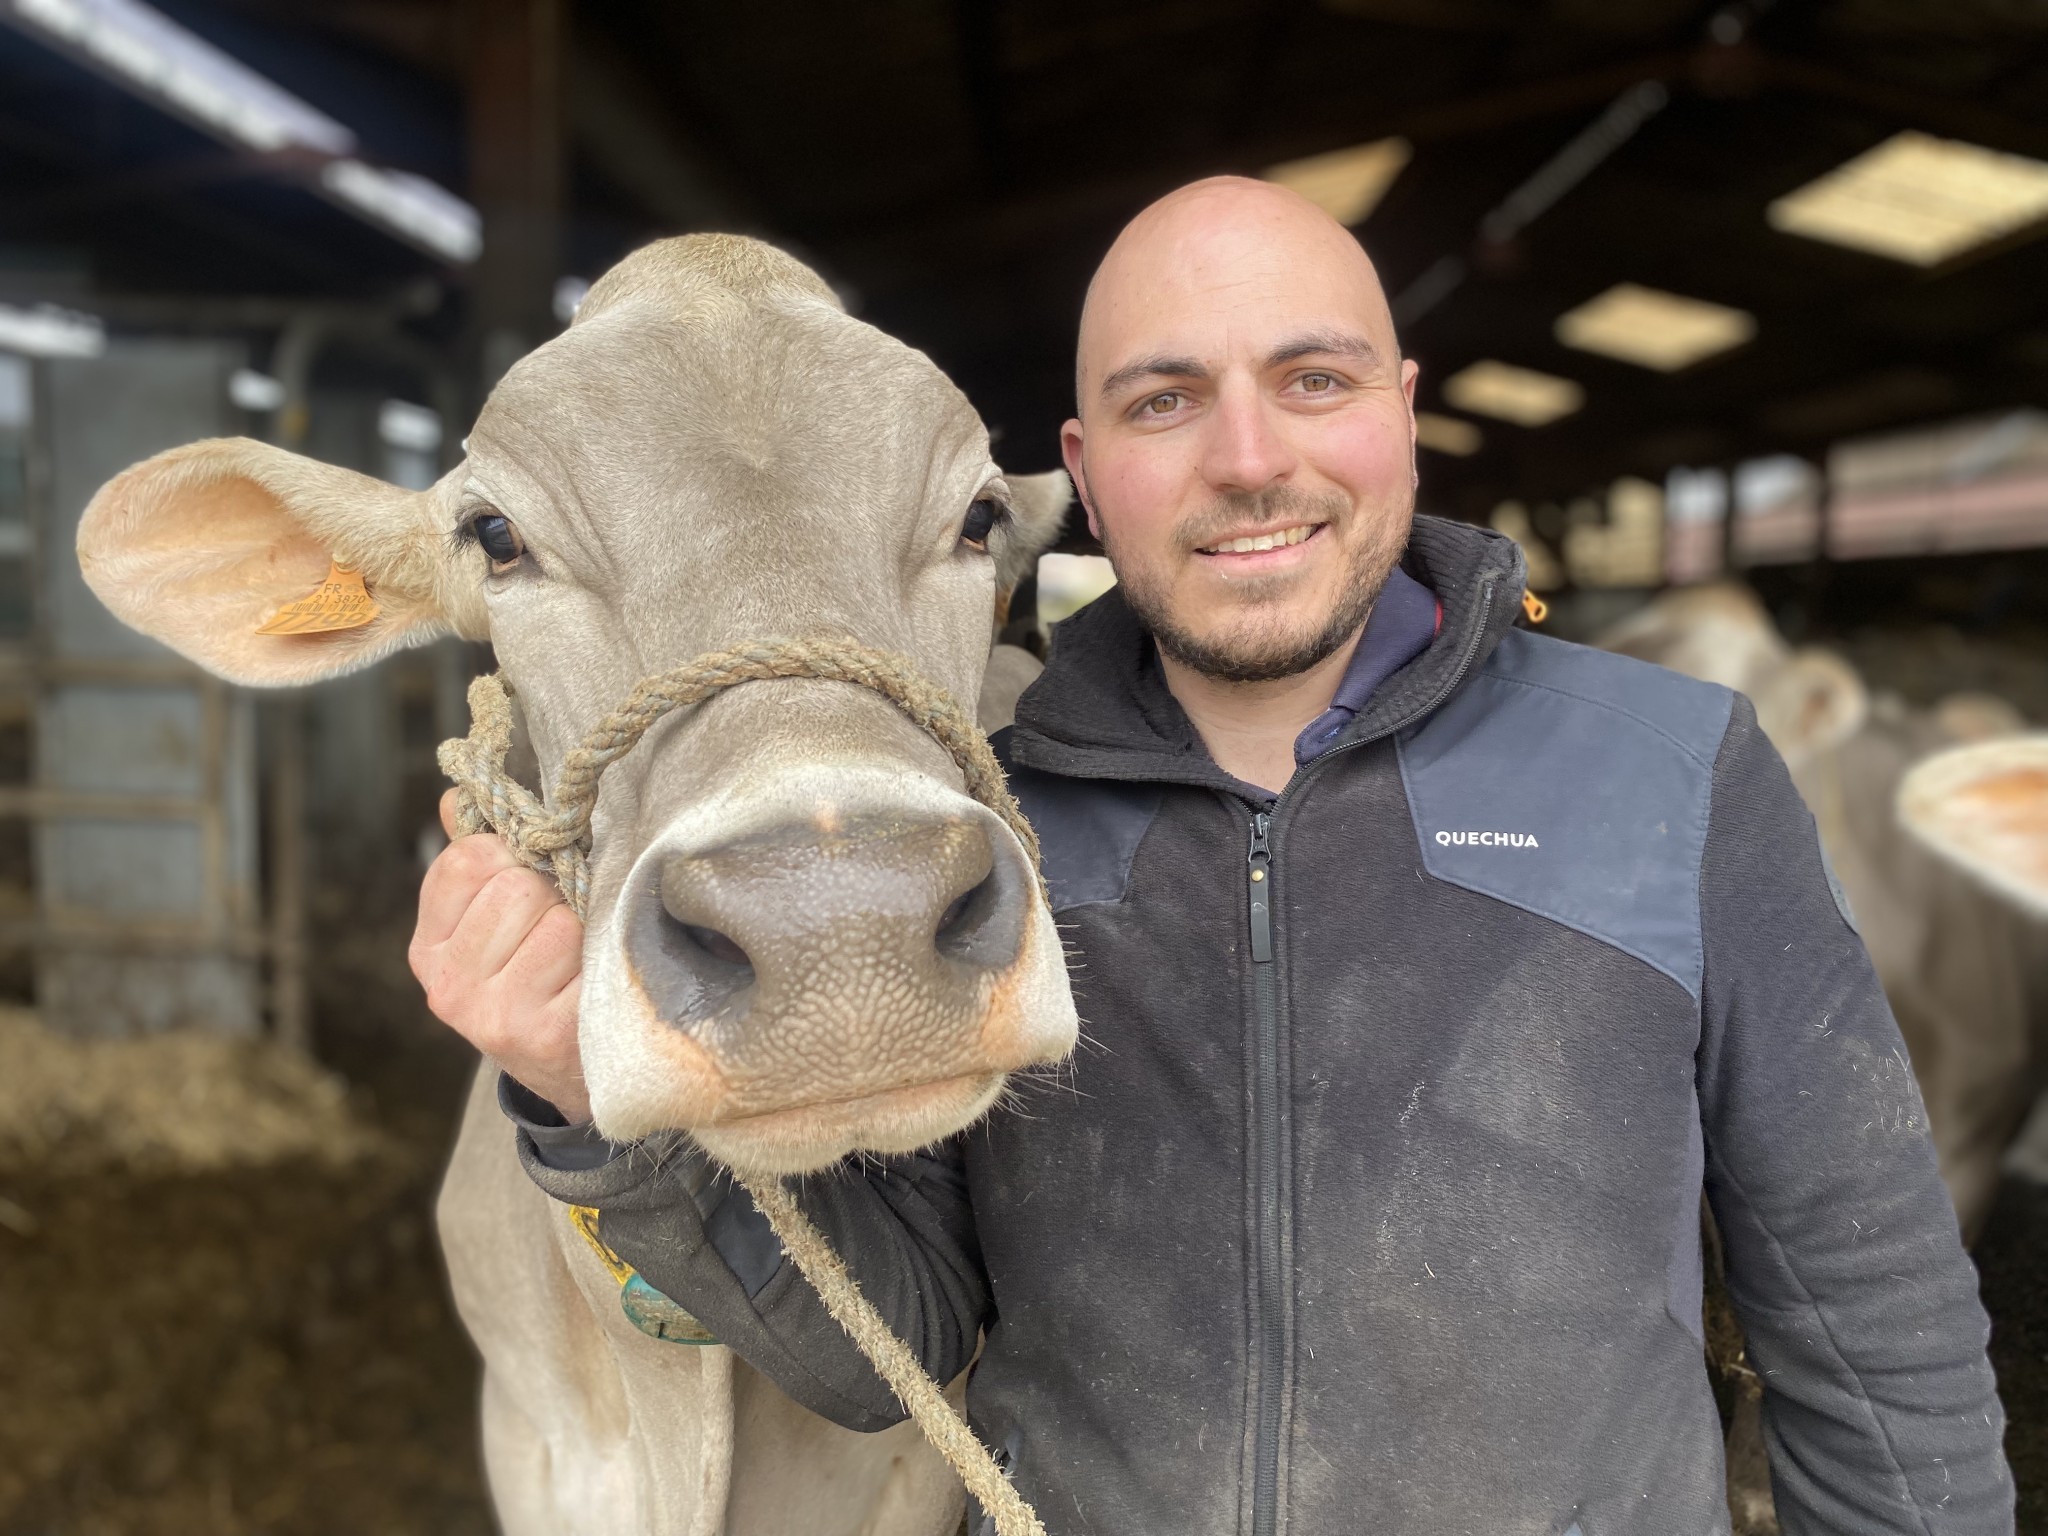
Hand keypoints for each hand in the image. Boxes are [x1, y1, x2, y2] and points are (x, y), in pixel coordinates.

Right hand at [410, 789, 590, 1121]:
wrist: (568, 1070)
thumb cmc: (535, 977)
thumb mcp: (492, 925)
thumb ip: (475, 859)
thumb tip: (457, 798)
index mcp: (429, 948)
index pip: (465, 859)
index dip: (511, 855)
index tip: (529, 876)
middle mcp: (449, 985)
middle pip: (515, 887)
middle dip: (551, 892)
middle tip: (561, 923)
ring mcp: (494, 1014)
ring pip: (556, 918)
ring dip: (580, 925)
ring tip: (577, 954)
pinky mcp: (547, 1034)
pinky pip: (587, 955)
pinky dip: (599, 958)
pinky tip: (590, 980)